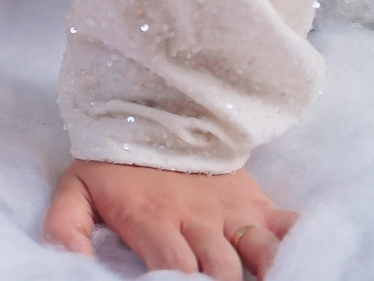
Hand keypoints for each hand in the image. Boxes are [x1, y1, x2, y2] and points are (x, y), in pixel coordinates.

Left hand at [44, 160, 296, 278]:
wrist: (150, 109)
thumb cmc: (113, 163)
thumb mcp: (76, 190)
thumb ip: (66, 227)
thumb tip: (69, 262)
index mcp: (152, 218)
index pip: (173, 266)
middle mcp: (196, 218)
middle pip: (221, 269)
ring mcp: (230, 210)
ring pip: (259, 252)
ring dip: (267, 274)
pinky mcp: (256, 202)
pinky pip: (289, 226)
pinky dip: (300, 246)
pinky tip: (306, 261)